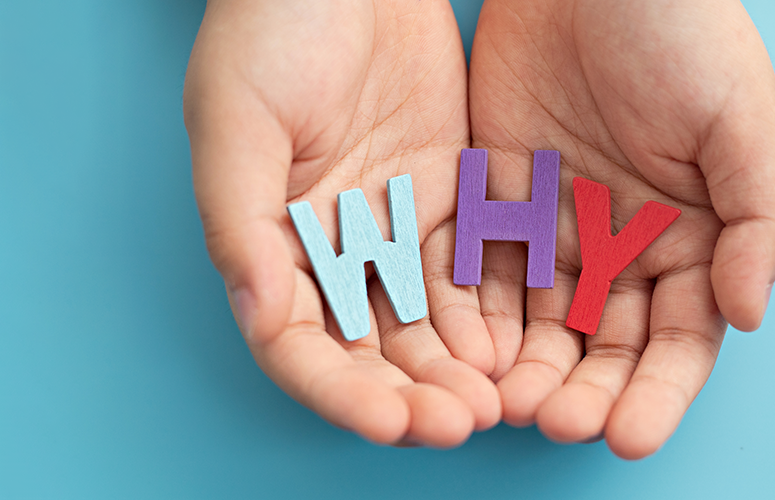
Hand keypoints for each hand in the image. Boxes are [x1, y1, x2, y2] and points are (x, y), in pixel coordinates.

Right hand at [183, 0, 498, 446]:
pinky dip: (491, 308)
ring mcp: (394, 228)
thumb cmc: (270, 32)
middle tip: (463, 421)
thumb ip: (242, 223)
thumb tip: (261, 314)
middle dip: (415, 391)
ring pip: (428, 319)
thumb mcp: (235, 120)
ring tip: (498, 400)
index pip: (302, 346)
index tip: (394, 421)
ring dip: (459, 365)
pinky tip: (516, 341)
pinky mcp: (448, 198)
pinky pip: (472, 267)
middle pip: (373, 346)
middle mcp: (334, 250)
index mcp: (273, 244)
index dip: (344, 392)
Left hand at [464, 0, 774, 457]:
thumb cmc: (680, 35)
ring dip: (525, 371)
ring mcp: (556, 230)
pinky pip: (483, 274)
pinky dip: (476, 318)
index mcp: (690, 240)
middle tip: (556, 424)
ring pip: (539, 324)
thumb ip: (760, 222)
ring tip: (506, 405)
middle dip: (584, 392)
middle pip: (603, 345)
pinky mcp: (496, 204)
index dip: (657, 393)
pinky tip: (466, 353)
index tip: (628, 435)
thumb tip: (748, 314)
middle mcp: (622, 247)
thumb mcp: (740, 121)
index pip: (678, 340)